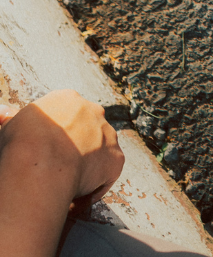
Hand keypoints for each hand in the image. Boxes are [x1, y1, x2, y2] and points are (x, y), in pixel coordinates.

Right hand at [0, 90, 125, 256]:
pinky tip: (75, 200)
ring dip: (87, 165)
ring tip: (65, 185)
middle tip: (57, 167)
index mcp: (67, 99)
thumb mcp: (12, 125)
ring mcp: (107, 134)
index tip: (46, 150)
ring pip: (99, 149)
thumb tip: (5, 117)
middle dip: (75, 145)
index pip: (65, 114)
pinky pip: (107, 175)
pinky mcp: (115, 158)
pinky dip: (93, 188)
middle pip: (86, 128)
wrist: (39, 161)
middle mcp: (92, 111)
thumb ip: (17, 122)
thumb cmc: (20, 145)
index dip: (55, 134)